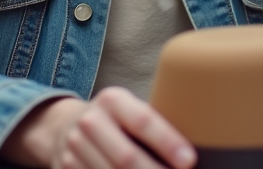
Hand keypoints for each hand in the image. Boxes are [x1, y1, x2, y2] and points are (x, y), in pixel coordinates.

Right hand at [0, 88, 195, 168]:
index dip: (168, 143)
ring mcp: (74, 147)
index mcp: (113, 100)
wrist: (63, 126)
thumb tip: (200, 140)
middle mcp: (91, 121)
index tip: (190, 161)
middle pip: (126, 157)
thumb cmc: (115, 119)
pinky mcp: (65, 168)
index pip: (143, 121)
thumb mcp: (129, 109)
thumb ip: (153, 122)